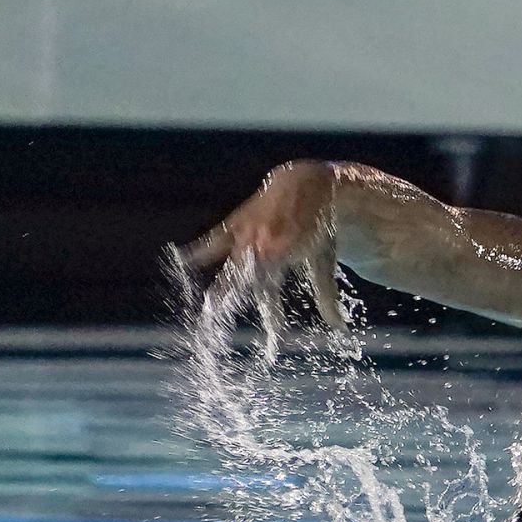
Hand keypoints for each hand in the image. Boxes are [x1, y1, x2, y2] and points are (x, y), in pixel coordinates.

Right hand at [179, 160, 348, 328]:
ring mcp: (249, 232)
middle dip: (239, 303)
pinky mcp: (239, 222)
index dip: (272, 315)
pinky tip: (182, 258)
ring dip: (222, 286)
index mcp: (287, 255)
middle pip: (247, 280)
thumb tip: (340, 327)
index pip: (276, 291)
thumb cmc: (320, 228)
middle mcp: (264, 244)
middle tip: (232, 326)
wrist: (307, 184)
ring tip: (210, 307)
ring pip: (230, 263)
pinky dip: (200, 249)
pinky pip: (216, 238)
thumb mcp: (325, 261)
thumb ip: (327, 294)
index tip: (273, 337)